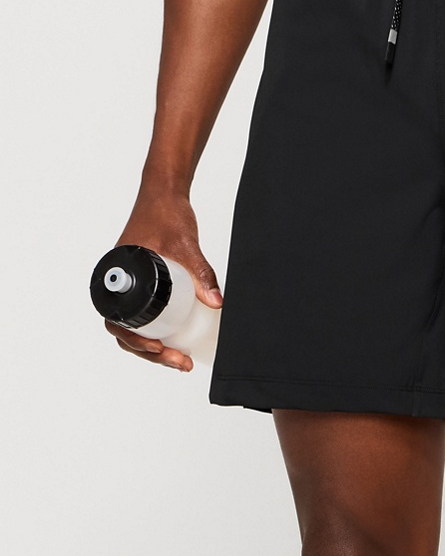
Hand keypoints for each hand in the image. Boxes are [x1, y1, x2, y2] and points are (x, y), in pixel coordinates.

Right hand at [105, 191, 222, 371]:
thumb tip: (217, 302)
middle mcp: (120, 284)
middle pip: (126, 331)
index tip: (158, 348)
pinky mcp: (144, 286)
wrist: (165, 194)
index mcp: (118, 276)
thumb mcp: (186, 246)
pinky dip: (156, 332)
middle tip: (178, 361)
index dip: (135, 341)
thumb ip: (201, 273)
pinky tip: (175, 344)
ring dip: (153, 348)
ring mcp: (131, 286)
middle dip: (150, 354)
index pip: (117, 320)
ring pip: (135, 327)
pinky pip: (144, 315)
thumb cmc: (165, 213)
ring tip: (180, 359)